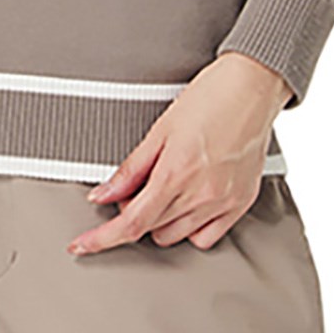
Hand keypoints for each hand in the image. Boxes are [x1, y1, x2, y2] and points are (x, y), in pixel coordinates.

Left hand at [66, 52, 292, 254]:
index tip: (81, 245)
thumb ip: (131, 168)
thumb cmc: (208, 98)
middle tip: (138, 183)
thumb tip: (102, 195)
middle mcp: (201, 195)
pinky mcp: (240, 205)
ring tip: (166, 183)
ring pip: (176, 236)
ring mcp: (223, 203)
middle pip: (151, 228)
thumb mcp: (160, 128)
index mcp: (176, 173)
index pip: (132, 221)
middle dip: (135, 211)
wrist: (252, 88)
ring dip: (161, 219)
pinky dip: (190, 226)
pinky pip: (207, 237)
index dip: (103, 238)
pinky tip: (188, 200)